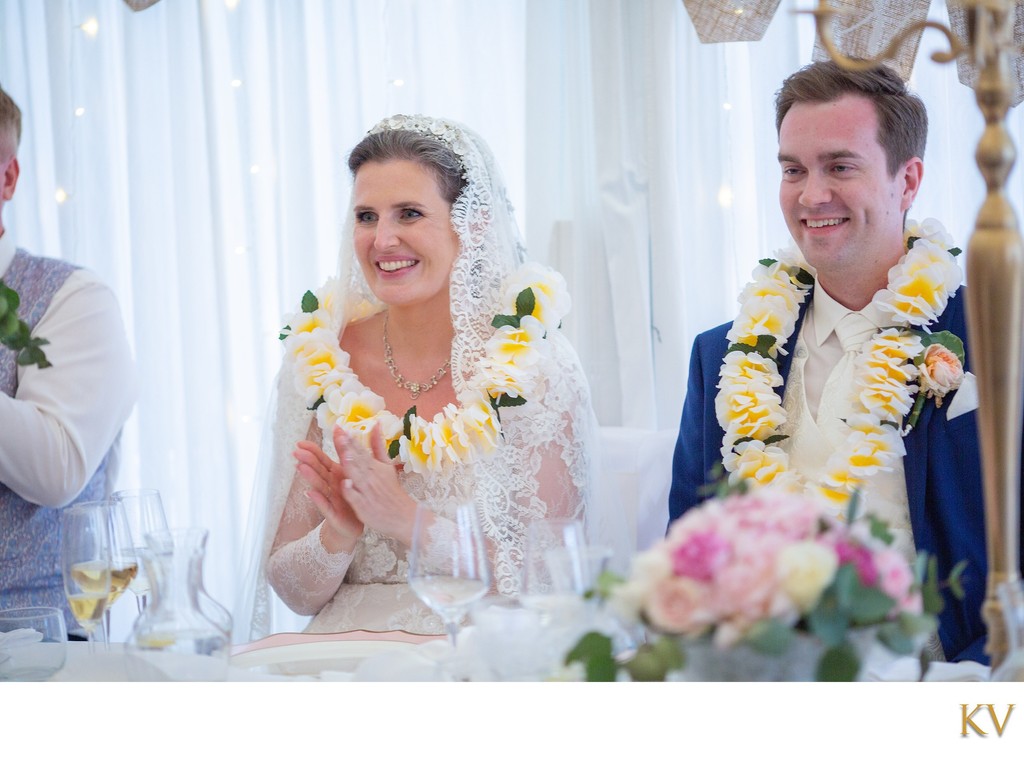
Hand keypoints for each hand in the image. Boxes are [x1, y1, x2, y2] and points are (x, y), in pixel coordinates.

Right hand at [293, 439, 363, 551]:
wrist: (356, 525)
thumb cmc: (353, 499)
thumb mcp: (354, 476)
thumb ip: (348, 459)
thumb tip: (344, 439)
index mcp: (336, 475)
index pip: (322, 460)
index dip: (313, 451)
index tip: (301, 442)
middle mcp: (330, 485)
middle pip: (318, 471)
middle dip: (308, 461)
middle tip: (297, 452)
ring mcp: (330, 499)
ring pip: (319, 486)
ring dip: (310, 477)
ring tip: (301, 467)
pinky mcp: (333, 514)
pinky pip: (326, 506)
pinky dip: (318, 500)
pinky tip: (310, 493)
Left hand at [335, 423, 418, 546]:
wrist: (404, 516)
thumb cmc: (392, 490)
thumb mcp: (386, 465)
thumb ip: (378, 445)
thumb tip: (376, 423)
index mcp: (376, 466)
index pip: (362, 451)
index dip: (351, 440)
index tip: (341, 428)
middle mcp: (371, 477)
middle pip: (358, 460)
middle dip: (348, 448)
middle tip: (339, 435)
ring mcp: (368, 492)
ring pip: (358, 477)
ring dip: (351, 466)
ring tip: (344, 454)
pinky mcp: (365, 506)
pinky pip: (357, 498)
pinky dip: (352, 491)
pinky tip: (346, 484)